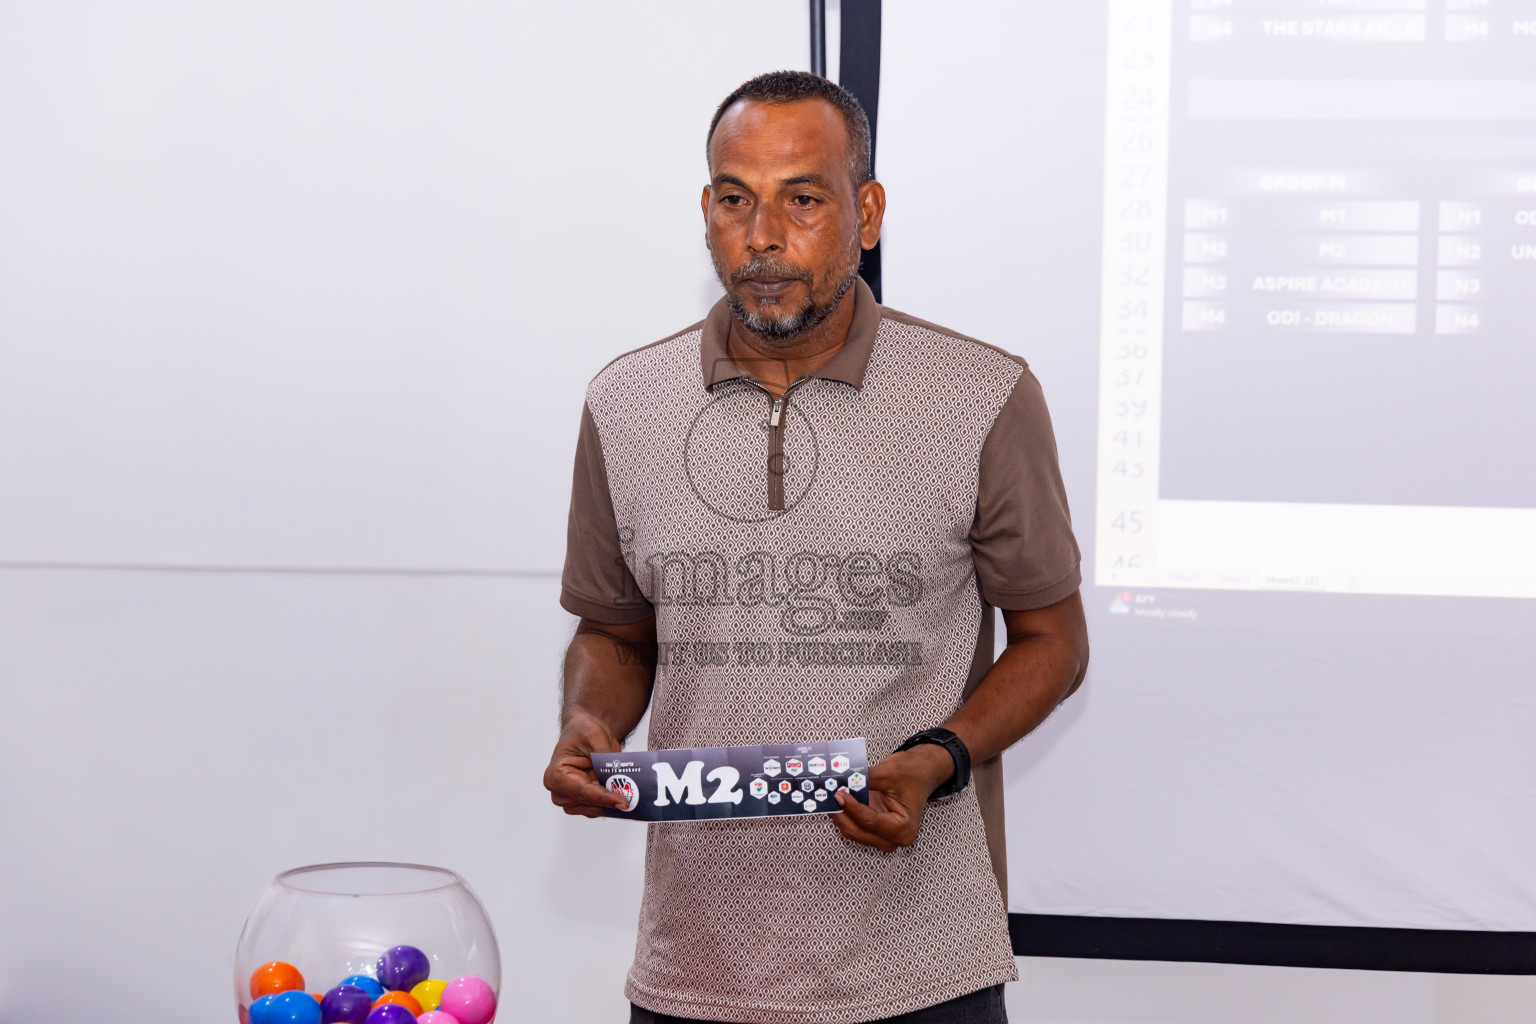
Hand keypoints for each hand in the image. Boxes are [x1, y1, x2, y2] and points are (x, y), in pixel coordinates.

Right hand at [543, 714, 628, 817]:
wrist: (584, 732)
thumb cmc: (583, 732)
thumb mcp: (595, 736)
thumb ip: (604, 758)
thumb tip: (617, 777)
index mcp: (556, 774)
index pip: (582, 791)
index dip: (603, 798)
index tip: (623, 802)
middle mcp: (559, 790)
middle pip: (588, 803)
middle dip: (609, 801)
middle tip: (630, 799)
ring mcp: (569, 798)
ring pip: (593, 809)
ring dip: (610, 804)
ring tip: (628, 796)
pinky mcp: (581, 802)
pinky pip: (597, 808)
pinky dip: (610, 804)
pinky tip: (622, 795)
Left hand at [831, 744, 954, 851]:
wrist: (921, 770)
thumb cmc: (913, 773)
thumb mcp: (888, 773)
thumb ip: (863, 779)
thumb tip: (841, 780)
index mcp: (904, 828)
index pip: (870, 822)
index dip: (852, 807)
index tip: (839, 793)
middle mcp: (894, 837)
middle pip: (858, 831)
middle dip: (842, 813)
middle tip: (829, 795)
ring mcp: (882, 834)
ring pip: (852, 830)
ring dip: (840, 814)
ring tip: (829, 796)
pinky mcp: (873, 827)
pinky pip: (853, 824)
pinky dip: (843, 812)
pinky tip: (835, 799)